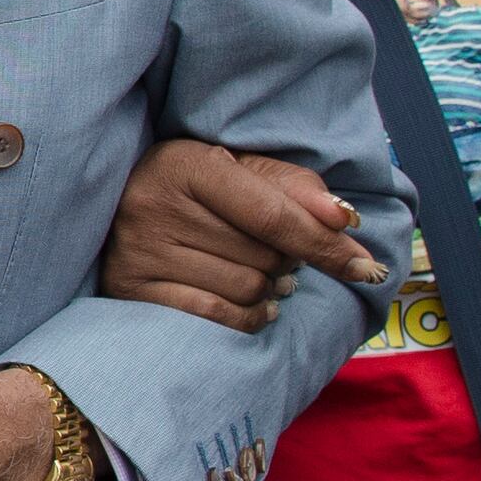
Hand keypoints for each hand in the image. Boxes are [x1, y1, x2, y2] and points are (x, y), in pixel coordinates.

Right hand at [100, 140, 386, 331]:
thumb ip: (297, 190)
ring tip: (261, 276)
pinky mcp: (129, 288)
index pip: (273, 216)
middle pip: (264, 256)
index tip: (365, 266)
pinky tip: (256, 306)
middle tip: (277, 255)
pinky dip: (249, 317)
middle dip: (287, 261)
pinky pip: (215, 317)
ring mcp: (137, 250)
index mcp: (186, 163)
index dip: (325, 243)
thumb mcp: (243, 171)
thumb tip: (345, 220)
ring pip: (246, 289)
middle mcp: (154, 205)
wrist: (115, 203)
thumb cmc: (195, 188)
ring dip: (269, 290)